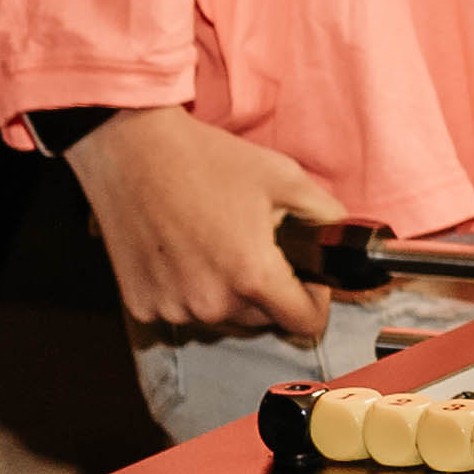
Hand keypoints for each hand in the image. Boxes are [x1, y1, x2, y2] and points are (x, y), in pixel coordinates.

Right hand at [59, 107, 340, 344]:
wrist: (131, 150)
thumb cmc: (206, 160)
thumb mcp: (284, 177)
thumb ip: (325, 215)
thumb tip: (342, 237)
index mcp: (252, 276)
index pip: (305, 323)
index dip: (315, 300)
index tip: (306, 278)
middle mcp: (211, 302)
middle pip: (262, 320)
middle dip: (269, 292)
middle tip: (255, 246)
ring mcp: (172, 307)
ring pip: (221, 316)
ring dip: (227, 293)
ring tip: (216, 244)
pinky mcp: (141, 305)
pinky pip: (181, 309)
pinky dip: (188, 290)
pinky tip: (182, 251)